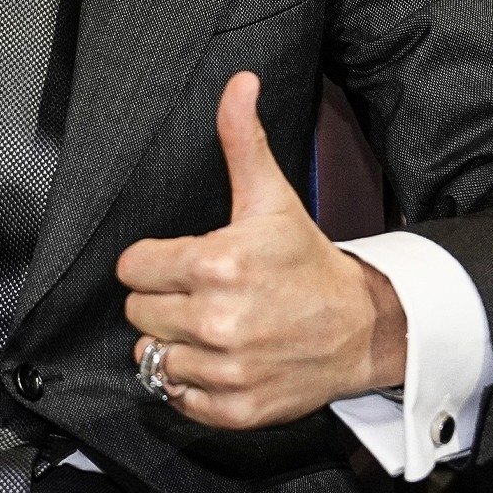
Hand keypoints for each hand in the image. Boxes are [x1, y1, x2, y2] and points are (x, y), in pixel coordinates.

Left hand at [117, 71, 405, 428]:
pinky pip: (178, 397)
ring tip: (209, 323)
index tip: (178, 259)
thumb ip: (241, 137)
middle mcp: (218, 321)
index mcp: (216, 264)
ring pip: (153, 355)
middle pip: (138, 311)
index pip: (132, 268)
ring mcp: (227, 370)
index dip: (151, 260)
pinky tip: (217, 356)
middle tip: (199, 290)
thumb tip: (239, 83)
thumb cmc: (305, 258)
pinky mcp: (237, 409)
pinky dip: (190, 382)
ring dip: (174, 341)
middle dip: (161, 298)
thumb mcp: (270, 195)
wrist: (361, 325)